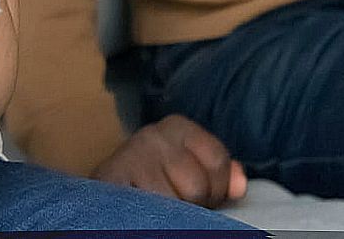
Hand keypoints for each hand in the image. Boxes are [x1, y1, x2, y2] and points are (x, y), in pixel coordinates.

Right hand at [92, 115, 248, 207]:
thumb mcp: (190, 172)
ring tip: (160, 208)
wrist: (103, 197)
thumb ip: (218, 175)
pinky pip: (151, 209)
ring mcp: (133, 155)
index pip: (218, 159)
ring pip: (176, 203)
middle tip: (177, 205)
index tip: (202, 196)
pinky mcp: (113, 178)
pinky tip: (146, 211)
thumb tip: (240, 184)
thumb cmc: (154, 183)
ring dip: (173, 215)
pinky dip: (153, 217)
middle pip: (199, 185)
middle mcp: (154, 134)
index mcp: (177, 126)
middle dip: (195, 205)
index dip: (217, 187)